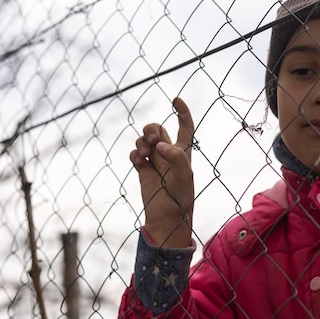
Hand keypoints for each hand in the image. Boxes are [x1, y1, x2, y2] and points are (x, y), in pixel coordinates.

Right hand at [130, 97, 194, 247]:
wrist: (166, 219)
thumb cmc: (180, 199)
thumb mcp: (184, 178)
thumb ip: (176, 158)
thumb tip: (160, 146)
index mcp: (184, 153)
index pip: (185, 127)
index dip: (182, 112)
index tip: (176, 99)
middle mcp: (169, 154)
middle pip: (158, 129)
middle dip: (151, 129)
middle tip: (153, 140)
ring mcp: (155, 161)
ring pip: (145, 140)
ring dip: (142, 141)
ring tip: (144, 153)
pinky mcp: (143, 170)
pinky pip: (135, 154)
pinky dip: (134, 154)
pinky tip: (139, 162)